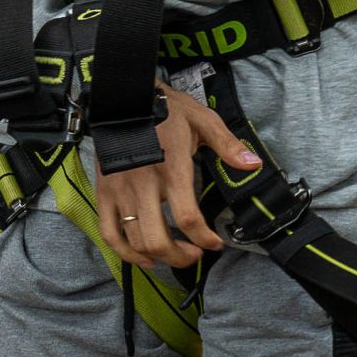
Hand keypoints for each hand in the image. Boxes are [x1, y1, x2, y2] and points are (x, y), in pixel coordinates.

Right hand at [94, 90, 261, 269]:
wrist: (121, 98)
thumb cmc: (164, 110)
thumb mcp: (201, 120)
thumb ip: (227, 144)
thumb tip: (253, 164)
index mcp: (170, 169)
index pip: (187, 218)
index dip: (205, 238)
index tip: (217, 243)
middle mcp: (142, 185)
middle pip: (157, 239)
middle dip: (180, 257)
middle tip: (196, 254)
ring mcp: (119, 191)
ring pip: (134, 241)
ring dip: (158, 257)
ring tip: (175, 254)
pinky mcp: (104, 192)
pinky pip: (108, 232)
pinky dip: (124, 252)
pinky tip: (142, 258)